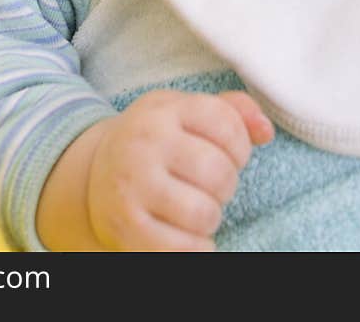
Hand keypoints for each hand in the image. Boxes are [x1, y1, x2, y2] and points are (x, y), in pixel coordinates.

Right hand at [84, 88, 272, 250]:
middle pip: (219, 172)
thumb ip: (230, 110)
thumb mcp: (183, 111)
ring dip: (211, 218)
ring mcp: (133, 186)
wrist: (93, 173)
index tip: (230, 154)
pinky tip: (190, 236)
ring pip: (204, 214)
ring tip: (199, 210)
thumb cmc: (155, 140)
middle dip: (226, 185)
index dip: (240, 145)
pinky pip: (184, 250)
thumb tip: (266, 130)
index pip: (226, 122)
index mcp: (163, 110)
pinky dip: (198, 248)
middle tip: (211, 187)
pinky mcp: (126, 227)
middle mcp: (145, 143)